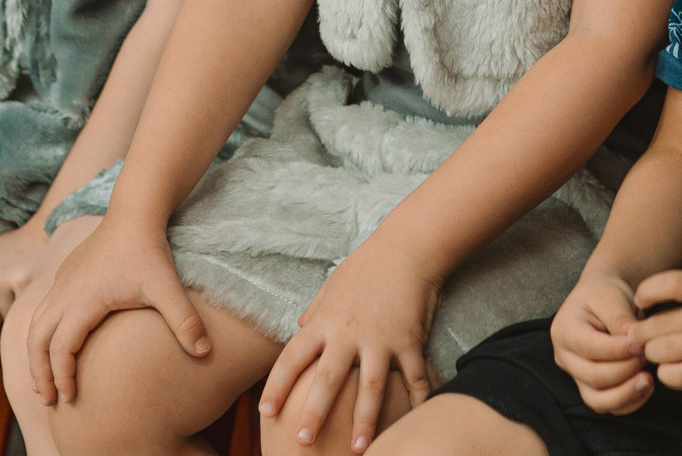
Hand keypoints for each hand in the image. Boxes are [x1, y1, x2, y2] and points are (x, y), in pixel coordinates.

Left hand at [0, 217, 60, 324]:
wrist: (44, 228)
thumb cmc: (19, 249)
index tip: (0, 289)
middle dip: (3, 308)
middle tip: (16, 286)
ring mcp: (2, 278)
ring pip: (6, 316)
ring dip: (17, 306)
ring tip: (25, 282)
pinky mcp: (22, 281)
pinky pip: (22, 310)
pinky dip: (29, 302)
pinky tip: (34, 283)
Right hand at [22, 216, 213, 407]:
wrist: (134, 211)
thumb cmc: (149, 250)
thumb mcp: (168, 286)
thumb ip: (185, 320)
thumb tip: (205, 353)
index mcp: (84, 300)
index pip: (62, 349)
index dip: (63, 377)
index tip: (70, 399)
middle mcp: (65, 292)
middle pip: (36, 340)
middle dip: (39, 373)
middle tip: (47, 400)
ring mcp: (62, 281)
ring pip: (35, 324)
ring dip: (36, 355)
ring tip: (41, 382)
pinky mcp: (65, 274)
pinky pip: (43, 309)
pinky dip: (41, 334)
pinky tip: (53, 345)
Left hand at [260, 239, 439, 452]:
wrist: (407, 246)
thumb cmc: (366, 264)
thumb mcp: (332, 285)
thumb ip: (315, 310)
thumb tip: (299, 327)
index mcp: (325, 321)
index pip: (292, 357)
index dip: (276, 385)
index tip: (264, 411)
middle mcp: (349, 333)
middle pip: (328, 379)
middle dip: (315, 412)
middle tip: (303, 441)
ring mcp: (380, 338)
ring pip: (371, 387)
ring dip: (365, 420)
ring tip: (360, 448)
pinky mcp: (409, 340)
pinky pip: (414, 377)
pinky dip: (418, 400)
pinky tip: (416, 420)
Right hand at [549, 269, 653, 414]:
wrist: (604, 297)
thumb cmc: (605, 293)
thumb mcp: (611, 296)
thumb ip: (620, 319)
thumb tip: (634, 342)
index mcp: (564, 330)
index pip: (590, 348)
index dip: (618, 350)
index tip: (640, 343)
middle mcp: (565, 357)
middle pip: (593, 377)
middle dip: (625, 370)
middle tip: (646, 356)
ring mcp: (576, 375)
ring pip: (597, 400)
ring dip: (626, 394)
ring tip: (648, 379)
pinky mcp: (591, 387)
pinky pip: (608, 406)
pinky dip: (629, 402)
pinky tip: (646, 386)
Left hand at [626, 270, 681, 393]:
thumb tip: (645, 307)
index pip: (672, 283)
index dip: (647, 291)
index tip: (640, 300)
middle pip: (660, 325)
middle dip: (641, 333)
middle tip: (635, 336)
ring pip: (664, 352)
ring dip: (652, 354)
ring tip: (654, 352)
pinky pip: (680, 376)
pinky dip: (668, 374)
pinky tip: (672, 368)